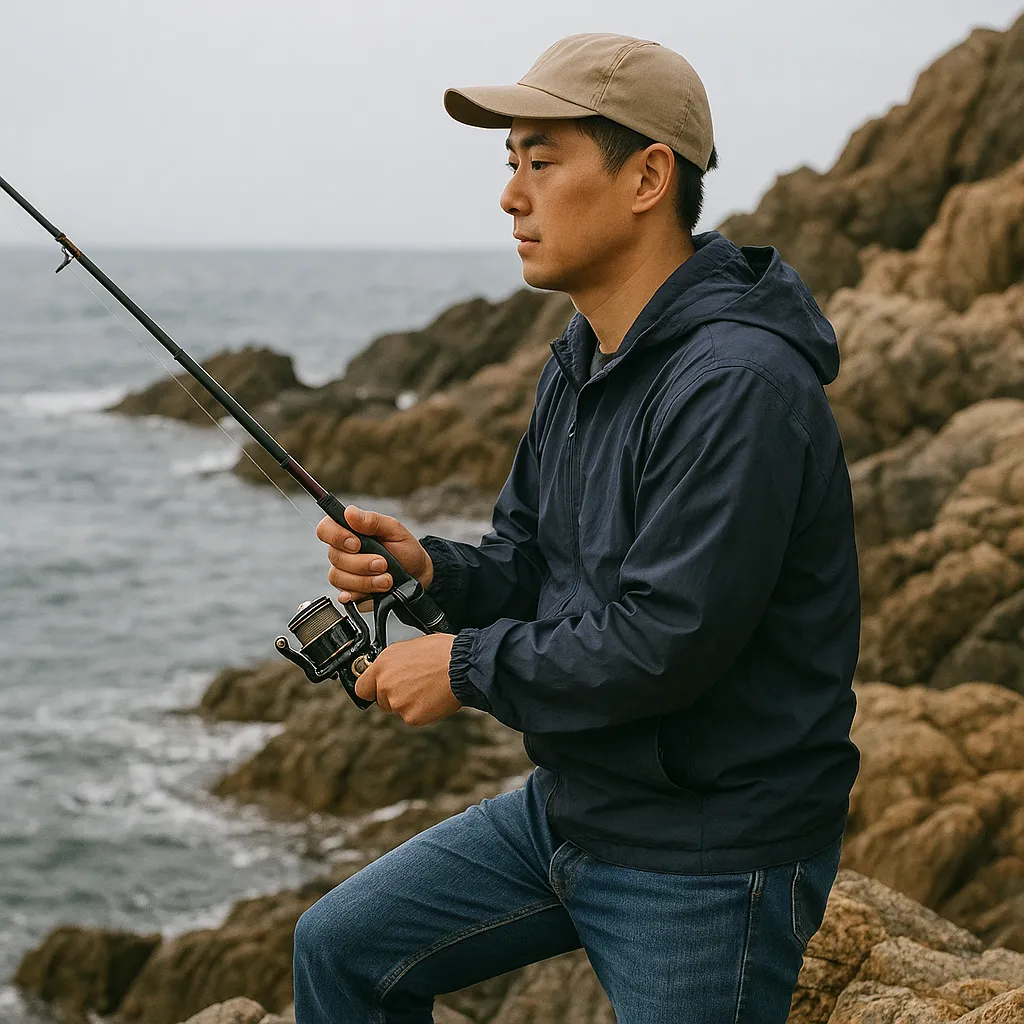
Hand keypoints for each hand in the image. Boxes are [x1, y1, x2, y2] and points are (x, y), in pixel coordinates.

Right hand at [316, 505, 433, 610]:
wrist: (417, 575)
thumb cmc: (404, 549)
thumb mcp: (394, 530)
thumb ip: (372, 521)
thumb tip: (349, 512)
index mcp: (349, 531)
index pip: (325, 529)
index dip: (336, 536)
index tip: (357, 544)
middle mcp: (342, 551)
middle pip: (335, 557)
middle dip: (361, 563)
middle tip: (383, 564)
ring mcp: (344, 573)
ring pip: (338, 577)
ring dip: (365, 580)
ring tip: (387, 580)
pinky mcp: (350, 591)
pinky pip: (344, 595)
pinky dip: (356, 595)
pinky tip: (368, 594)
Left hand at [354, 633, 461, 726]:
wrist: (462, 667)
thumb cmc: (442, 652)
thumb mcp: (409, 647)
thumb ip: (391, 663)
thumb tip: (387, 669)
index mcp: (383, 665)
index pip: (362, 688)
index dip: (371, 689)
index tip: (377, 689)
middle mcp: (385, 684)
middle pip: (381, 700)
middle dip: (394, 695)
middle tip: (414, 685)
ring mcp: (397, 702)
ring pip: (397, 709)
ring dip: (408, 703)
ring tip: (426, 688)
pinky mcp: (411, 717)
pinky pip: (411, 717)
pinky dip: (421, 711)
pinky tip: (432, 697)